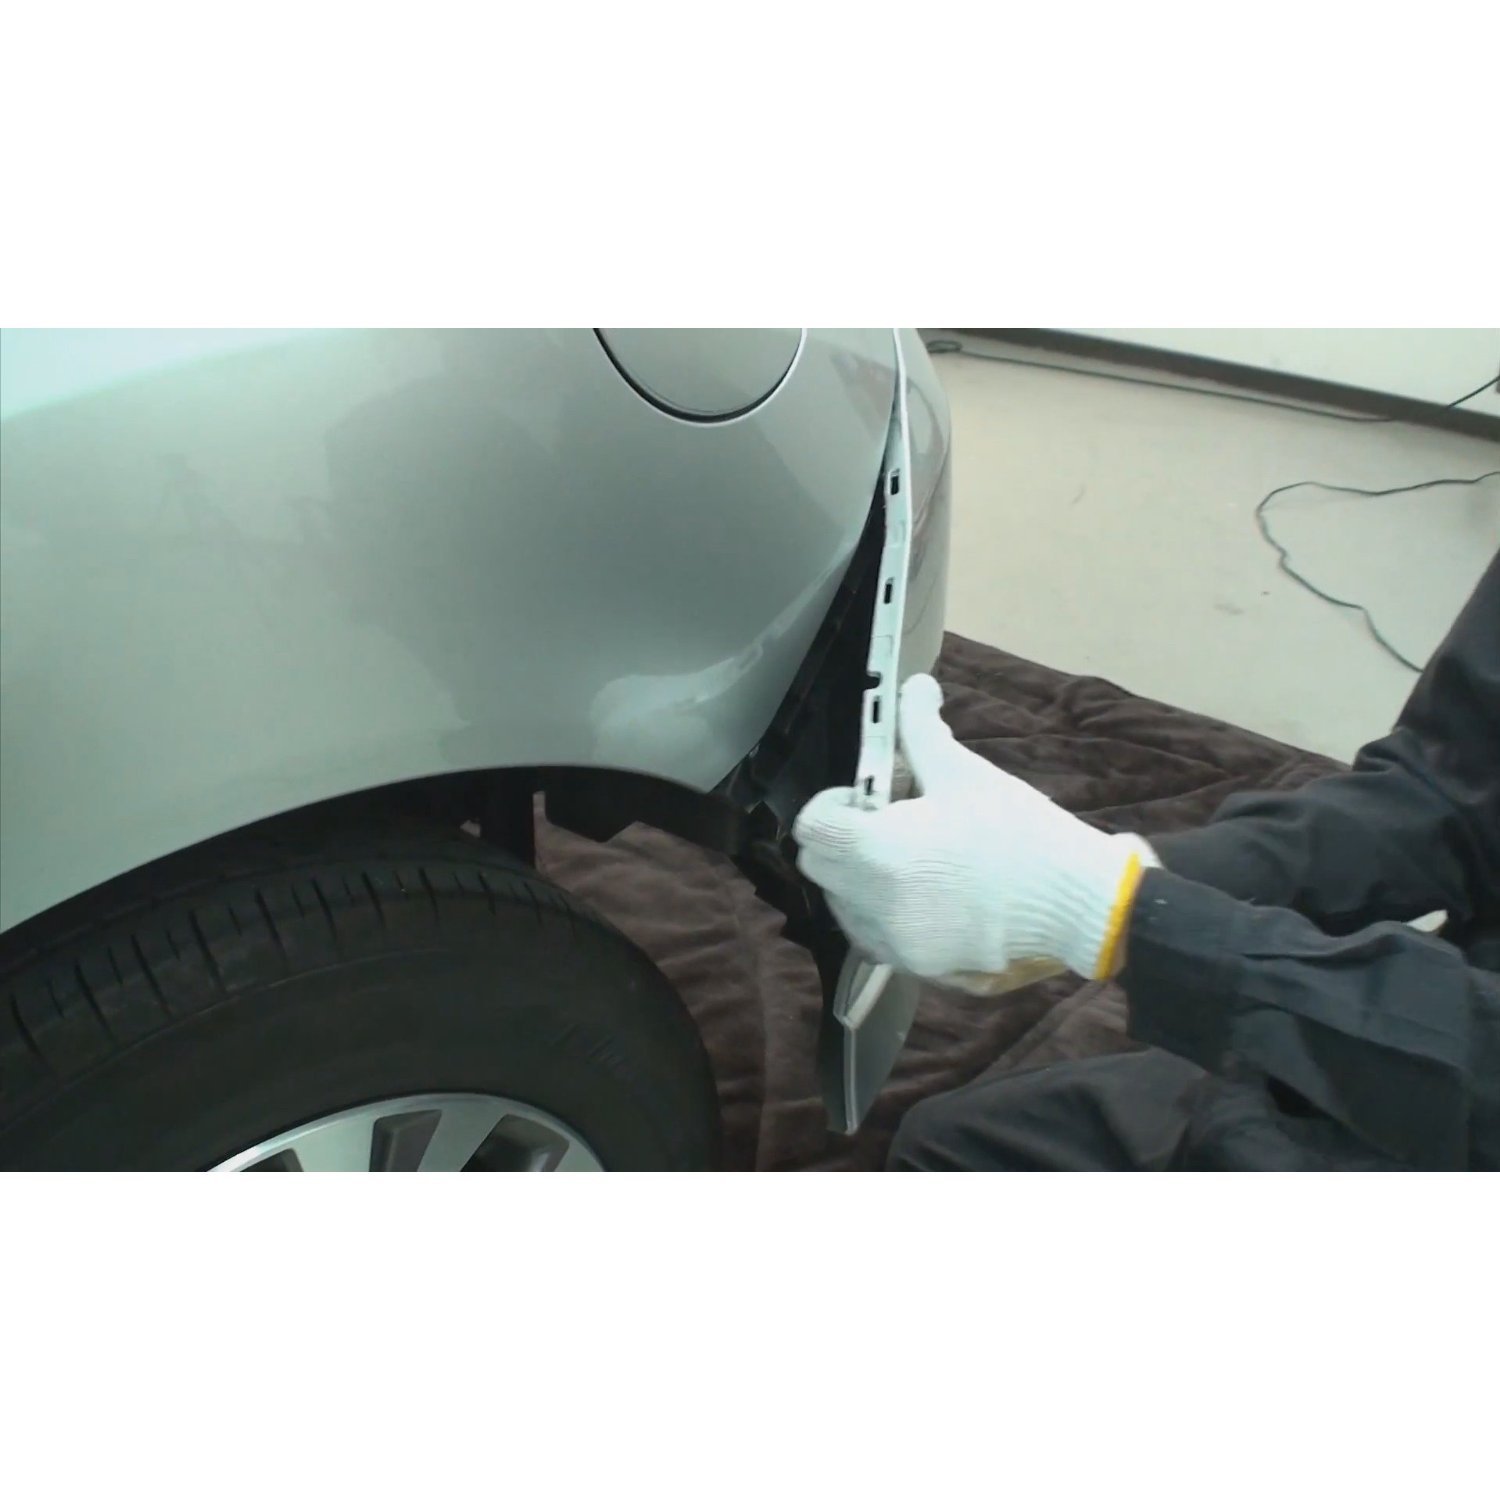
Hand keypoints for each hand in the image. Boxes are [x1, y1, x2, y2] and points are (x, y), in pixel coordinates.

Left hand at [792, 675, 1155, 982]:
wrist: (1074, 902)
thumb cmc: (1018, 831)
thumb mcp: (965, 773)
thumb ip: (923, 729)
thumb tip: (913, 686)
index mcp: (881, 850)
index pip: (813, 827)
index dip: (830, 804)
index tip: (867, 797)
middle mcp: (875, 902)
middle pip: (818, 866)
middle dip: (841, 838)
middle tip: (887, 823)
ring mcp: (894, 939)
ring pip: (842, 903)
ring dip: (857, 877)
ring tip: (910, 859)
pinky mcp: (915, 963)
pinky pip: (873, 934)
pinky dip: (882, 911)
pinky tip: (923, 892)